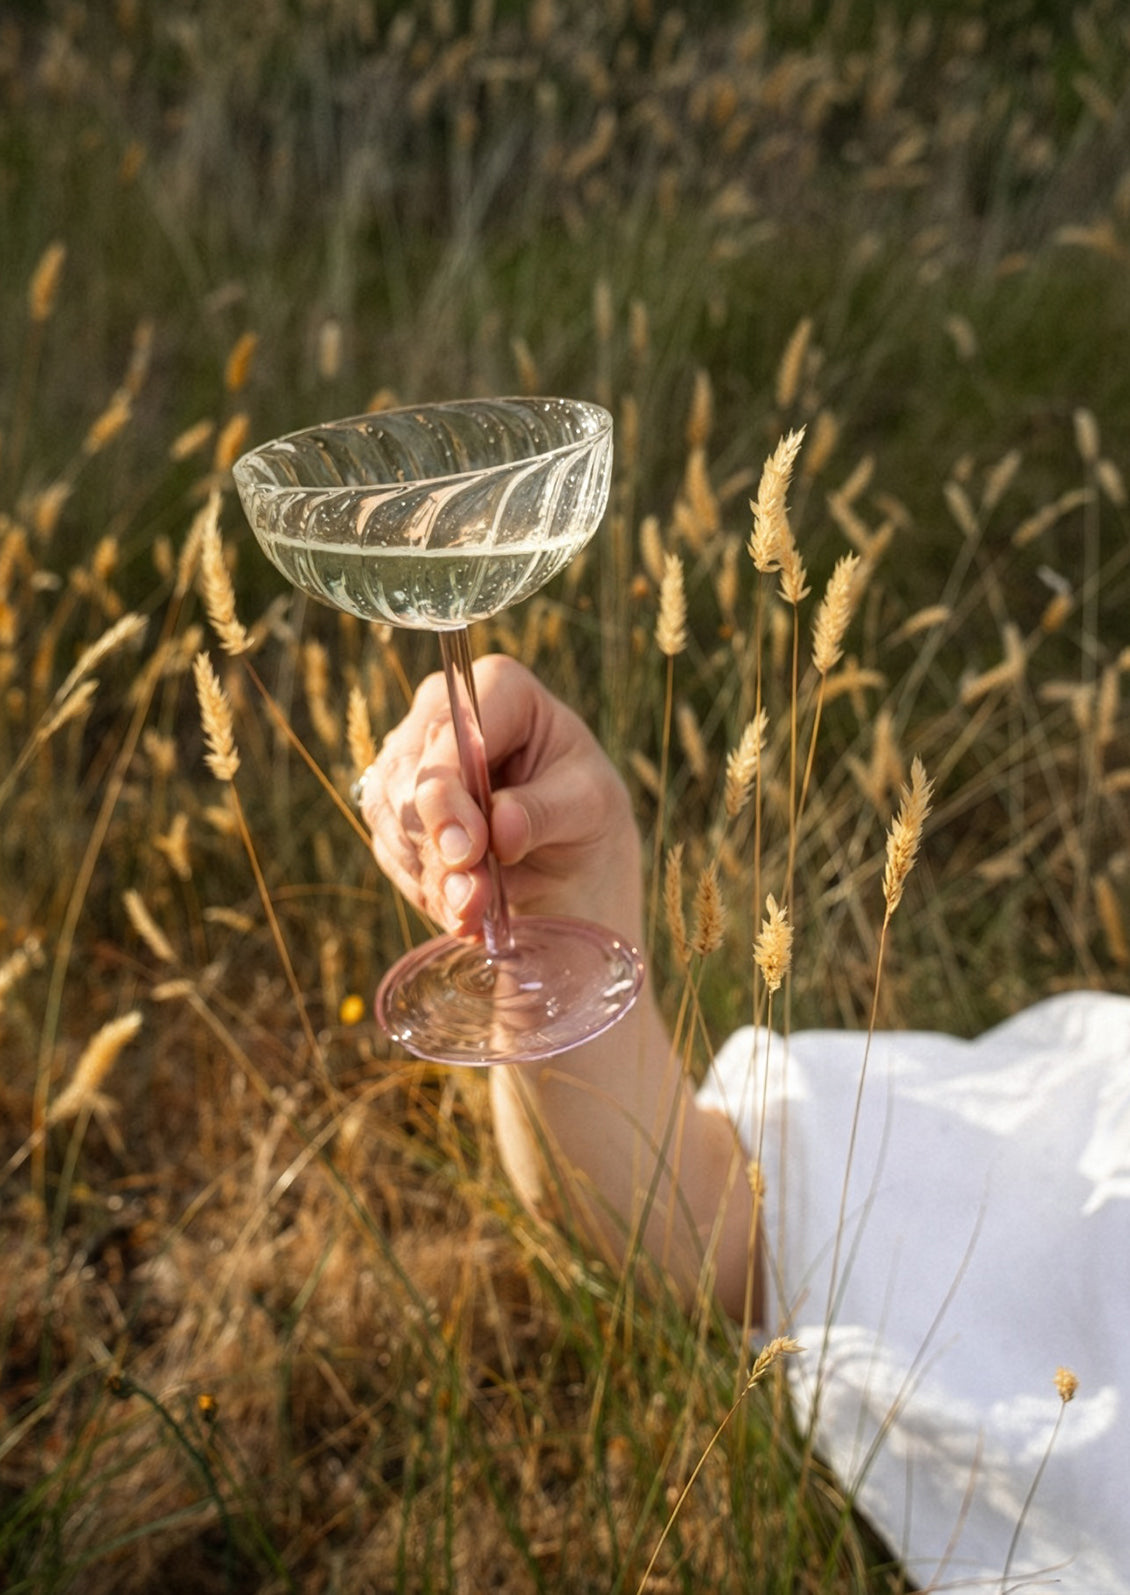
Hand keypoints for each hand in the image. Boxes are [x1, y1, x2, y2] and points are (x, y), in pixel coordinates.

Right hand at [359, 655, 640, 937]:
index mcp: (499, 688)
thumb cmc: (587, 812)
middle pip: (406, 774)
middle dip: (437, 844)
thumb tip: (502, 827)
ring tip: (475, 914)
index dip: (448, 791)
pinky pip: (392, 851)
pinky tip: (464, 912)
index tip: (469, 850)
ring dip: (432, 876)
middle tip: (472, 899)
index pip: (450, 731)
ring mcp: (410, 762)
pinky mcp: (395, 812)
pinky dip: (427, 889)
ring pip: (391, 817)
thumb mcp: (591, 806)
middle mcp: (442, 714)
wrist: (570, 859)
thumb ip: (545, 812)